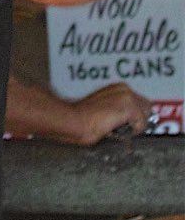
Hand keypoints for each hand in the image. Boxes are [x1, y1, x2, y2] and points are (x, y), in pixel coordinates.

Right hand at [9, 79, 154, 146]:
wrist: (72, 120)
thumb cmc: (78, 117)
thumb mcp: (99, 107)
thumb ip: (113, 108)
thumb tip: (123, 118)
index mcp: (117, 87)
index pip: (139, 102)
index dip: (134, 115)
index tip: (124, 123)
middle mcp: (125, 89)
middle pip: (147, 107)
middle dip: (138, 119)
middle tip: (122, 129)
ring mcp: (128, 97)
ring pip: (146, 116)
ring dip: (134, 125)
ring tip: (116, 129)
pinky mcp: (130, 108)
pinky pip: (141, 125)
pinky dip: (132, 132)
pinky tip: (116, 130)